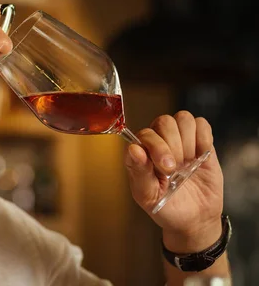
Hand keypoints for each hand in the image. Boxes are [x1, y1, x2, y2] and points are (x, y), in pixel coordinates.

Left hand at [125, 111, 223, 249]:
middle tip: (175, 169)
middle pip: (164, 122)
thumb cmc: (166, 208)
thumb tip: (134, 149)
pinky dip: (203, 139)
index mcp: (140, 153)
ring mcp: (179, 140)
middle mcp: (157, 142)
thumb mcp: (148, 196)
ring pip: (183, 118)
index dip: (156, 147)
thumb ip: (139, 172)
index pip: (144, 134)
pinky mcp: (200, 141)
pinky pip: (201, 124)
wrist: (196, 219)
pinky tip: (201, 156)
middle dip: (172, 146)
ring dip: (188, 142)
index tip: (166, 169)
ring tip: (188, 163)